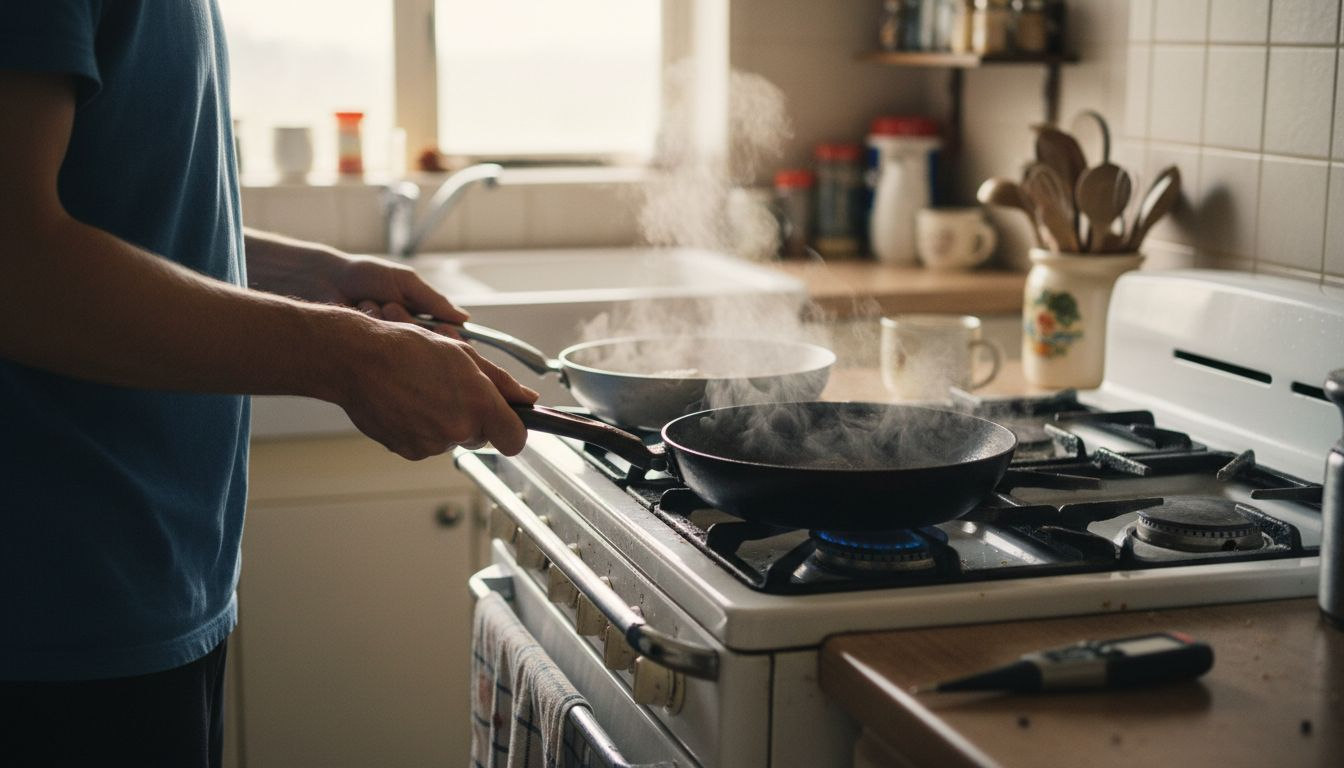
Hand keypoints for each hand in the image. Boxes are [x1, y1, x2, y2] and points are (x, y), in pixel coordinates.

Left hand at [244, 230, 468, 330]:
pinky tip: (359, 314)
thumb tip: (464, 319)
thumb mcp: (405, 281)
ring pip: (405, 347)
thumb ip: (433, 301)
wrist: (324, 281)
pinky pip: (383, 351)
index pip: (449, 338)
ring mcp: (389, 348)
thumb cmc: (365, 276)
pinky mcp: (369, 355)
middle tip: (390, 304)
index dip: (451, 339)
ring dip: (387, 321)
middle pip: (430, 347)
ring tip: (369, 302)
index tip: (447, 333)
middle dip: (410, 324)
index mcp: (421, 319)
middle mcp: (407, 337)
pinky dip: (372, 327)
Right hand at [336, 321, 538, 458]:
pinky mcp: (409, 452)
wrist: (357, 360)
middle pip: (481, 436)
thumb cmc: (407, 350)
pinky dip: (422, 429)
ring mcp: (432, 444)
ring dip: (445, 420)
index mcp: (479, 405)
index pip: (515, 440)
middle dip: (473, 417)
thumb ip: (502, 382)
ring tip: (422, 391)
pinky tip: (408, 404)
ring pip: (452, 439)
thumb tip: (527, 398)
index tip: (510, 422)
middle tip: (450, 389)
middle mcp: (458, 429)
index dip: (515, 430)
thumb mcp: (464, 354)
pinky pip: (427, 444)